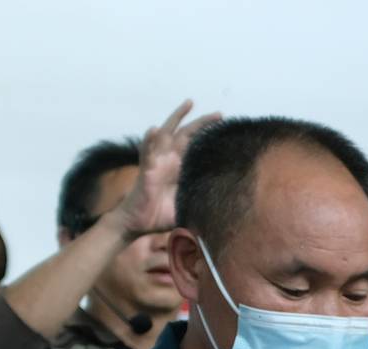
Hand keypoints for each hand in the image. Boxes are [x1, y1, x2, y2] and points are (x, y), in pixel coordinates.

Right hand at [115, 101, 219, 238]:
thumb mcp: (189, 209)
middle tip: (220, 113)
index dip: (210, 138)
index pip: (197, 147)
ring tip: (188, 105)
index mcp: (180, 168)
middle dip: (202, 123)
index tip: (227, 128)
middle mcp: (169, 161)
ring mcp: (157, 163)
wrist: (139, 224)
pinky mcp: (146, 171)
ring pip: (166, 135)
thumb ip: (205, 207)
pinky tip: (153, 130)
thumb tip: (228, 215)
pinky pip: (146, 153)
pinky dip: (149, 141)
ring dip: (176, 119)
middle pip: (187, 135)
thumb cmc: (161, 216)